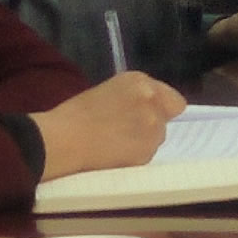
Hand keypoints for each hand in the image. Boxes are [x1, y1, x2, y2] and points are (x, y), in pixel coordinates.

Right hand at [36, 72, 188, 175]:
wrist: (63, 140)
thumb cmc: (75, 113)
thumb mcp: (109, 91)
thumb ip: (136, 96)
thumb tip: (147, 108)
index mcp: (141, 82)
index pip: (173, 99)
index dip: (161, 107)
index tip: (146, 113)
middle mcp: (153, 103)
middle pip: (166, 118)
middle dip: (151, 123)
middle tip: (126, 128)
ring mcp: (153, 129)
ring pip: (157, 137)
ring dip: (144, 139)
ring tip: (116, 142)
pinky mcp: (146, 153)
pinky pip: (147, 154)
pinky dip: (135, 155)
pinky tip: (114, 153)